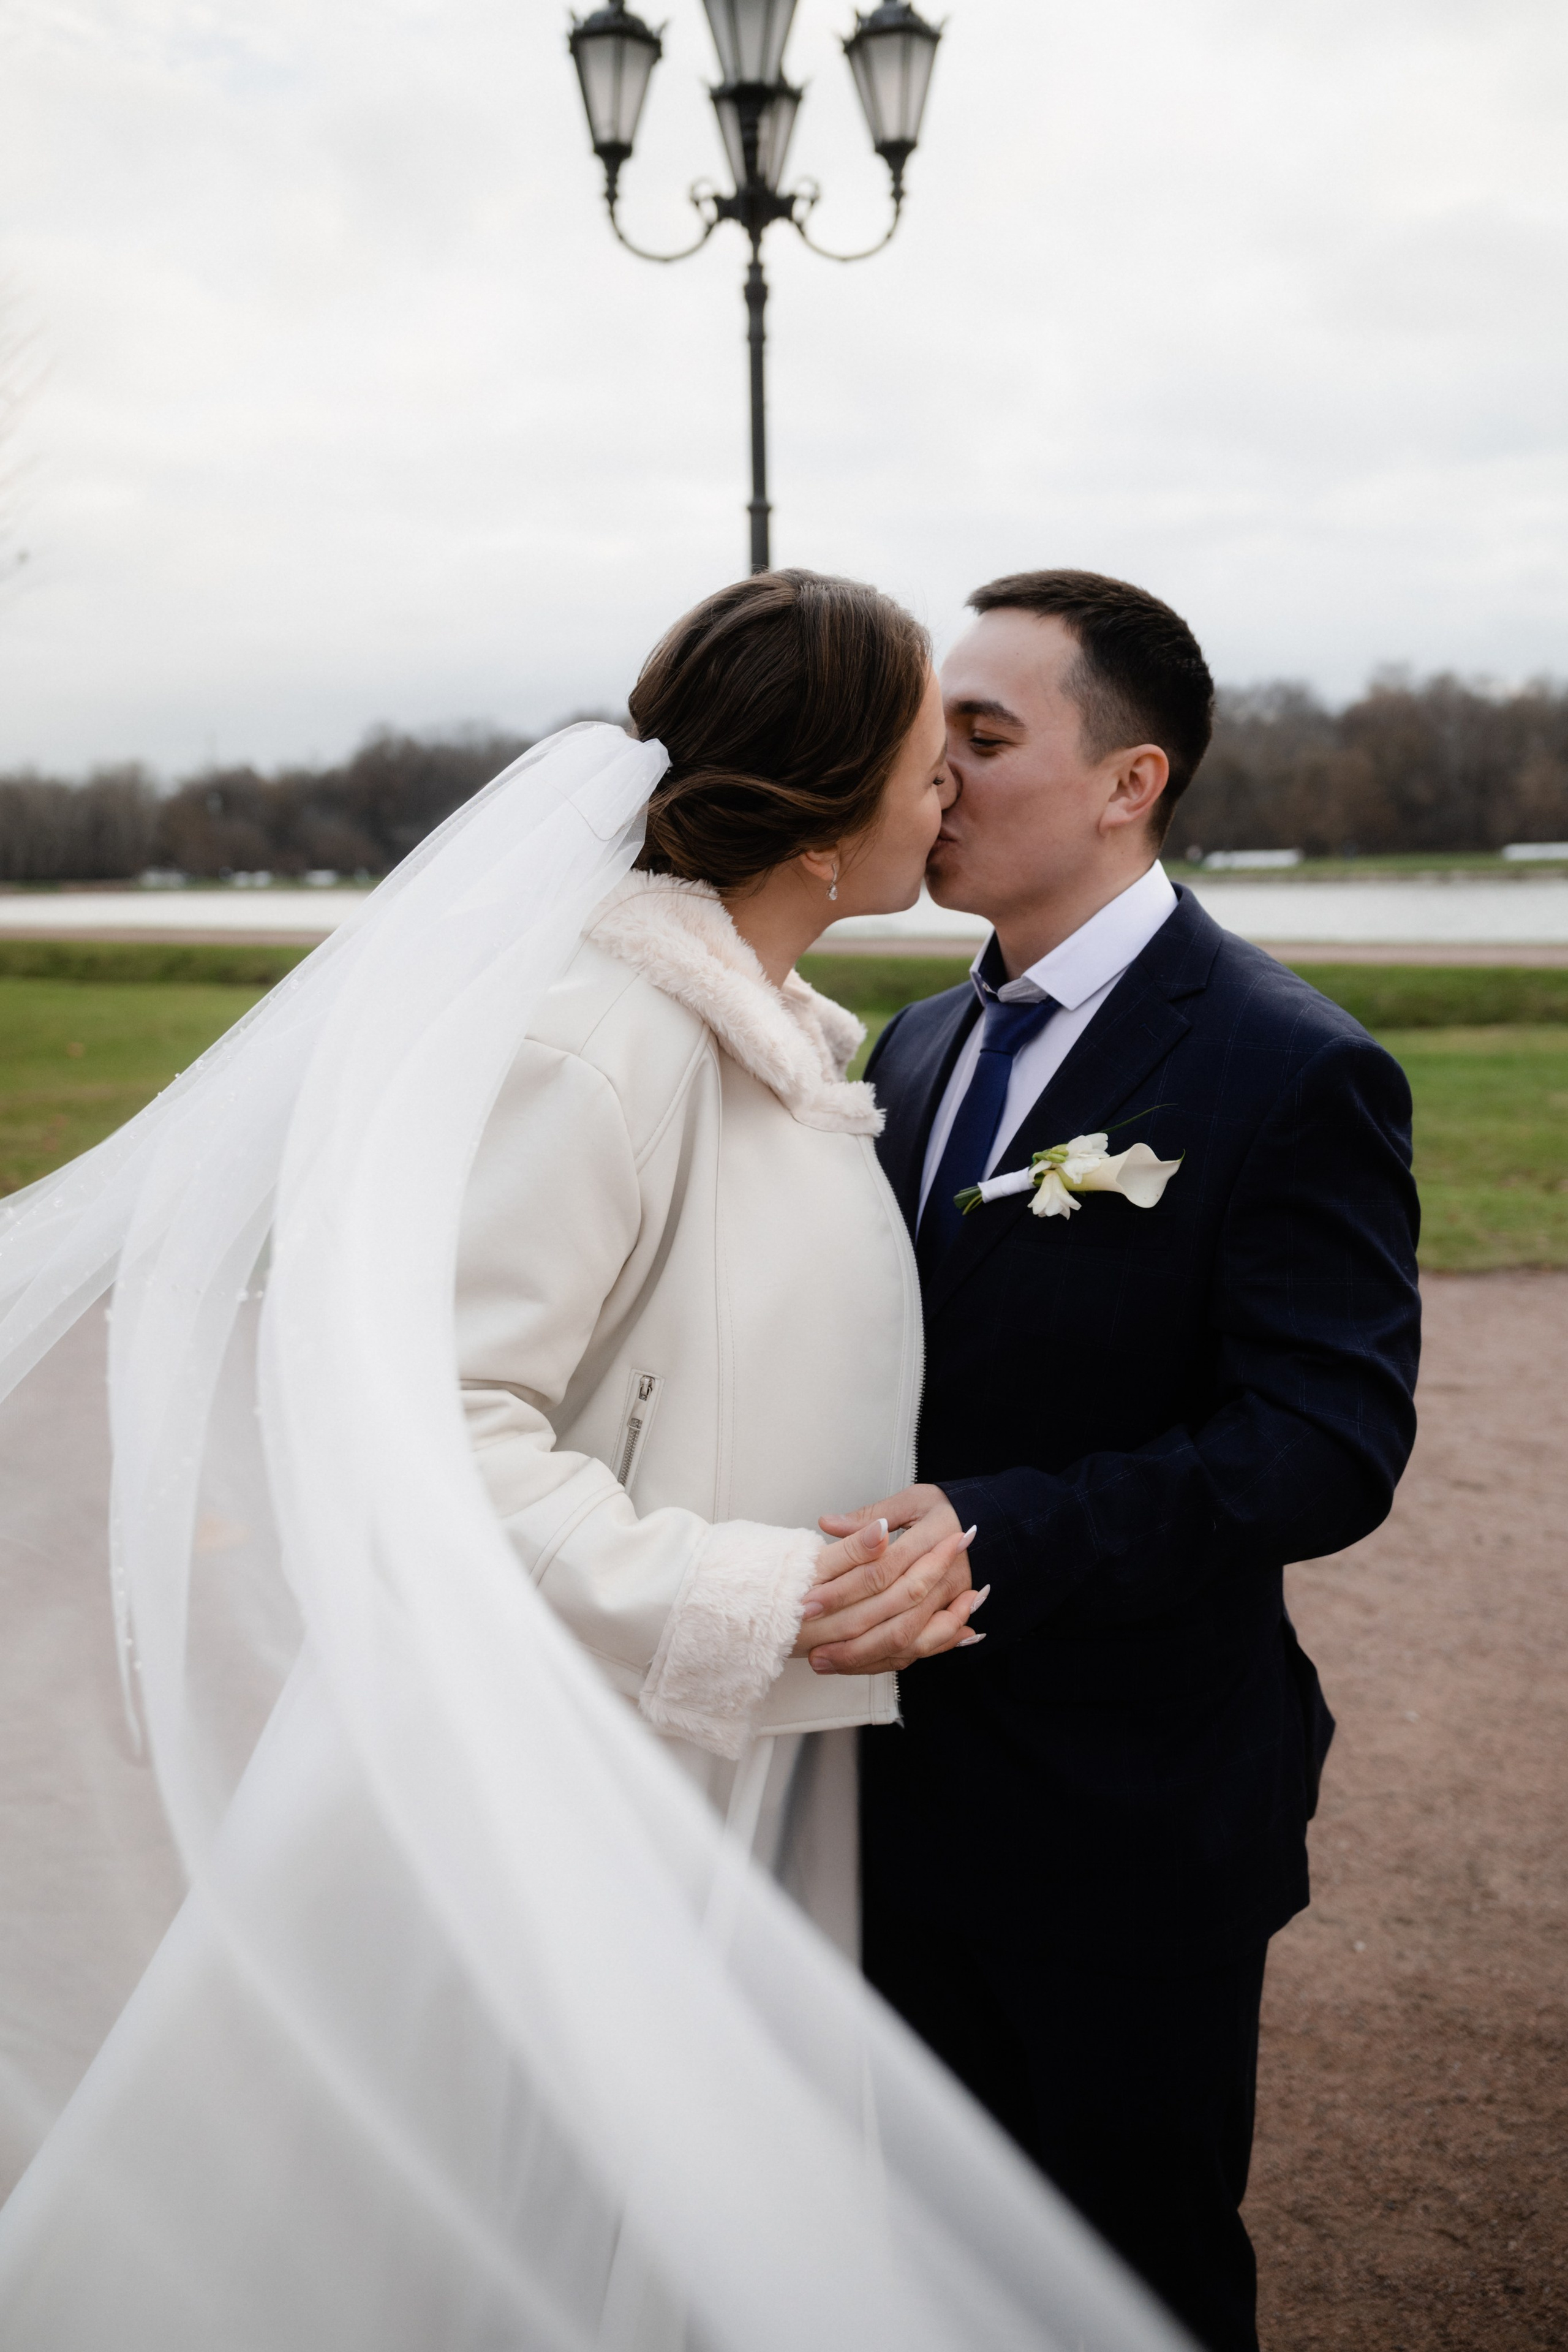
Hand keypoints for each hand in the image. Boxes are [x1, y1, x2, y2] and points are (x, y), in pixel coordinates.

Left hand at [794, 1486, 988, 1675]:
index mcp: (932, 1541)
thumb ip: (870, 1515)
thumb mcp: (913, 1501)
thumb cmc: (948, 1513)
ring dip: (865, 1656)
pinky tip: (855, 1664)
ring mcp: (950, 1603)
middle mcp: (944, 1578)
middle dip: (851, 1637)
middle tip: (810, 1646)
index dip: (844, 1590)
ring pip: (907, 1640)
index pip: (882, 1572)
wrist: (995, 1529)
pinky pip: (919, 1649)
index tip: (810, 1602)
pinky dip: (887, 1660)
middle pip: (896, 1617)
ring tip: (825, 1662)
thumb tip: (828, 1523)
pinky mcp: (949, 1619)